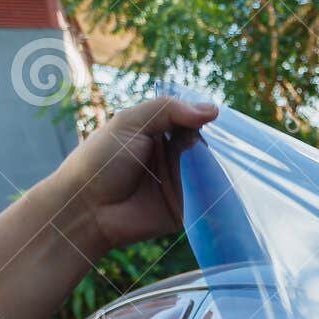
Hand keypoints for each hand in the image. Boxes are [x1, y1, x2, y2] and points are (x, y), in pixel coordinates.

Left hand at [44, 96, 218, 257]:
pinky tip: (229, 182)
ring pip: (210, 169)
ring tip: (229, 161)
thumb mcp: (130, 123)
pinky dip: (219, 190)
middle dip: (214, 141)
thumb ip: (167, 110)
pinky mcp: (187, 207)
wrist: (89, 208)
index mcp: (155, 133)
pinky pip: (209, 197)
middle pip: (203, 144)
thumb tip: (213, 109)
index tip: (217, 116)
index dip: (202, 117)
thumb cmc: (101, 160)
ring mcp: (180, 182)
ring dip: (218, 164)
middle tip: (226, 140)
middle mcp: (170, 156)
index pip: (188, 120)